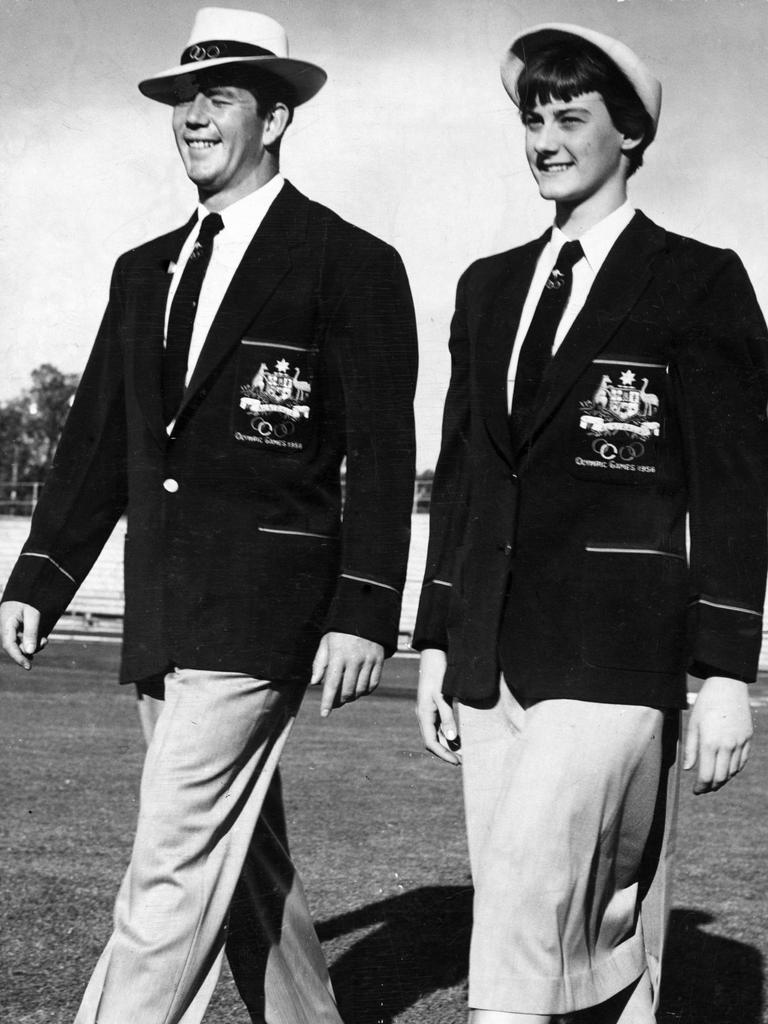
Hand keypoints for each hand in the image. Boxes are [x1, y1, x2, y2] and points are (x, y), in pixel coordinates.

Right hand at [0, 601, 46, 670]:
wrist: (23, 594)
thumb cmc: (27, 602)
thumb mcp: (32, 615)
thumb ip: (31, 632)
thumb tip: (29, 652)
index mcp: (5, 626)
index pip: (9, 646)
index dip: (18, 658)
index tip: (28, 667)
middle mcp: (4, 632)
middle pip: (15, 649)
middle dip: (30, 650)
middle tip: (44, 642)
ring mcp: (9, 633)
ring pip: (20, 647)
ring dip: (33, 647)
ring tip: (44, 641)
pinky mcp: (14, 634)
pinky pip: (22, 643)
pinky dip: (32, 644)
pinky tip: (42, 640)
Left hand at [310, 631, 383, 717]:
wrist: (363, 617)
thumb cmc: (340, 633)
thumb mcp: (326, 643)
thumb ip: (319, 662)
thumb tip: (315, 683)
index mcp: (338, 655)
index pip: (332, 684)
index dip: (328, 701)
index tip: (324, 714)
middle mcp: (354, 659)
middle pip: (348, 690)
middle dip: (340, 701)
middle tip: (335, 703)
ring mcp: (368, 660)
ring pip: (361, 689)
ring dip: (353, 697)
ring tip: (347, 696)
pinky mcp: (379, 660)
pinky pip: (374, 683)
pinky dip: (366, 691)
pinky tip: (360, 690)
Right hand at [416, 647, 459, 765]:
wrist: (434, 655)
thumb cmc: (437, 673)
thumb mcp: (442, 695)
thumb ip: (447, 717)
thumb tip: (451, 739)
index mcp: (424, 714)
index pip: (430, 742)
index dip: (443, 754)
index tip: (457, 762)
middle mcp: (424, 715)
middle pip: (433, 741)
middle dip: (446, 752)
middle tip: (462, 761)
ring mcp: (429, 710)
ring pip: (436, 734)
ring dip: (447, 744)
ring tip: (462, 753)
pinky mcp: (435, 705)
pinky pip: (439, 725)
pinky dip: (448, 734)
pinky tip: (458, 737)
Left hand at [684, 676, 752, 793]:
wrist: (728, 687)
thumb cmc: (705, 704)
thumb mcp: (693, 724)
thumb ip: (690, 748)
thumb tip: (689, 769)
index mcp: (709, 743)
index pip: (707, 775)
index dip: (701, 787)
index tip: (696, 791)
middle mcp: (727, 746)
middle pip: (721, 778)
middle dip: (711, 787)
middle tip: (704, 789)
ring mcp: (739, 743)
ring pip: (733, 771)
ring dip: (723, 780)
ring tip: (713, 780)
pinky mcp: (748, 739)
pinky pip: (742, 761)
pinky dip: (734, 770)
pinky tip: (726, 770)